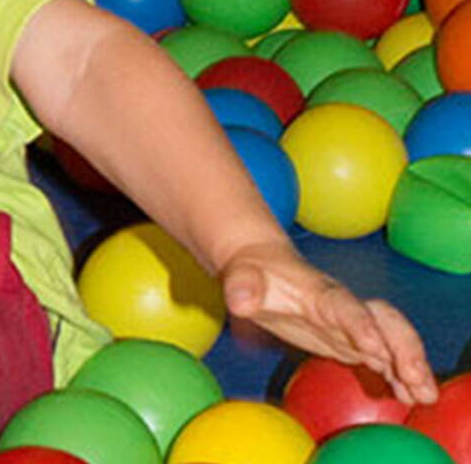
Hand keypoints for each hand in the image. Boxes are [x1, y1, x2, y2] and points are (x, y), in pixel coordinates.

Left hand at [220, 239, 437, 405]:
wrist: (262, 266)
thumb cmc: (252, 273)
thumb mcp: (241, 276)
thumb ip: (241, 288)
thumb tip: (238, 302)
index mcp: (319, 292)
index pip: (345, 307)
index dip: (360, 326)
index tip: (373, 349)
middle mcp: (344, 307)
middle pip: (384, 323)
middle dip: (404, 348)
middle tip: (417, 380)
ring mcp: (351, 324)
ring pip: (392, 341)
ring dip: (410, 365)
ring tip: (424, 395)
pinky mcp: (351, 340)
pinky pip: (382, 357)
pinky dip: (398, 375)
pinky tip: (410, 395)